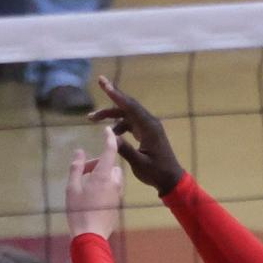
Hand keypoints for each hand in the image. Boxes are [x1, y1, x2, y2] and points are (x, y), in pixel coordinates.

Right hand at [65, 129, 123, 239]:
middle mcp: (114, 181)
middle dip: (98, 164)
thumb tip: (79, 152)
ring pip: (112, 176)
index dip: (109, 137)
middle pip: (110, 164)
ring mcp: (118, 193)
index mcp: (103, 175)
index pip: (110, 149)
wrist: (92, 237)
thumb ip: (76, 168)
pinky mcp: (117, 204)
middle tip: (83, 172)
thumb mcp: (72, 188)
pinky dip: (104, 186)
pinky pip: (112, 188)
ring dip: (102, 175)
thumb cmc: (79, 212)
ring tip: (87, 185)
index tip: (107, 129)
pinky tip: (92, 198)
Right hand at [89, 78, 185, 195]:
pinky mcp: (146, 133)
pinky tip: (110, 133)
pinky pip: (129, 123)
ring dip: (110, 115)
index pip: (130, 106)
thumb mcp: (139, 163)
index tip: (104, 83)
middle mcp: (149, 122)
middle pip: (127, 106)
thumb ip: (125, 149)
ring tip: (92, 119)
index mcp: (149, 127)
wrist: (170, 179)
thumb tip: (109, 136)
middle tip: (99, 85)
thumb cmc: (156, 172)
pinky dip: (118, 125)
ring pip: (126, 114)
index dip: (116, 94)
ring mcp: (148, 127)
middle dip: (111, 98)